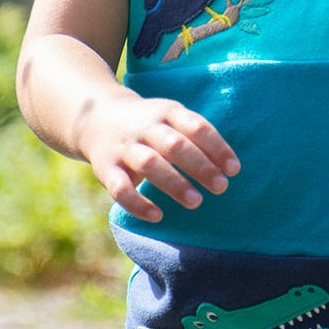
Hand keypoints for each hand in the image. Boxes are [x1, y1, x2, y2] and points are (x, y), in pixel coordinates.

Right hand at [79, 91, 238, 221]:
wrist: (95, 118)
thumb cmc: (149, 125)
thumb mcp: (171, 118)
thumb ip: (196, 137)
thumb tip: (229, 169)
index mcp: (165, 112)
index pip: (195, 126)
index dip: (216, 147)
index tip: (234, 169)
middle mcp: (144, 127)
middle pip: (174, 145)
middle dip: (200, 166)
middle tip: (221, 187)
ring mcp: (123, 148)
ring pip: (149, 164)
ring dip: (174, 184)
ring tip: (196, 202)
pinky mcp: (105, 168)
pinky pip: (120, 188)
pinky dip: (138, 204)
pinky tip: (157, 216)